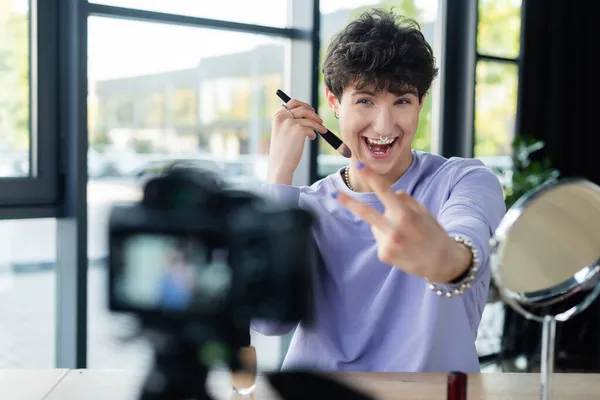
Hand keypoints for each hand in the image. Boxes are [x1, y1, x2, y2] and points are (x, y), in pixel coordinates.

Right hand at [268, 99, 326, 184]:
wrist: (280, 165)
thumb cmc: (282, 152)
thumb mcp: (282, 132)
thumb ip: (290, 122)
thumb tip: (307, 115)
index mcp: (277, 117)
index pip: (292, 103)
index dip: (304, 105)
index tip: (311, 111)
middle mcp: (282, 117)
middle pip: (302, 107)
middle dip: (313, 113)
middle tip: (319, 120)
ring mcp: (290, 122)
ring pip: (310, 118)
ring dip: (318, 124)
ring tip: (322, 130)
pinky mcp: (299, 129)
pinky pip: (312, 127)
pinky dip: (315, 132)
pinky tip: (312, 138)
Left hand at [334, 162, 471, 282]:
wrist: (442, 262)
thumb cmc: (433, 232)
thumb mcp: (424, 212)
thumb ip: (407, 200)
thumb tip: (393, 192)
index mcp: (406, 214)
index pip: (385, 191)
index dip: (371, 177)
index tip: (359, 166)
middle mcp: (395, 228)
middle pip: (366, 212)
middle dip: (349, 202)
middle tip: (334, 194)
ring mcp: (388, 243)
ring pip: (375, 226)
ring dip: (384, 226)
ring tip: (404, 236)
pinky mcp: (384, 254)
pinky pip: (380, 239)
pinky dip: (387, 240)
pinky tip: (402, 246)